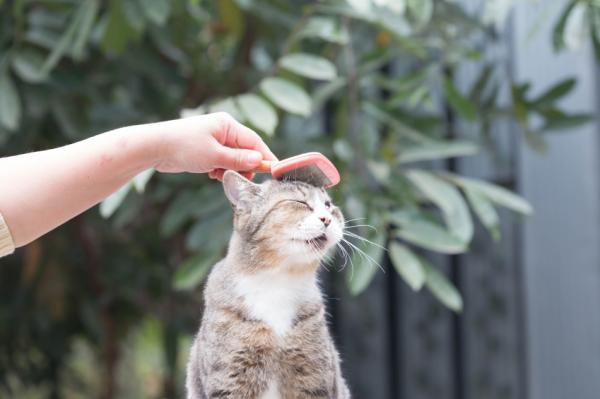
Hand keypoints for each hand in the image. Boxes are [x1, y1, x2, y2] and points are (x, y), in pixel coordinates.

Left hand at [153, 112, 276, 179]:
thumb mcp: (214, 155)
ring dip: (231, 170)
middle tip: (241, 178)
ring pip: (234, 159)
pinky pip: (223, 162)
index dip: (265, 156)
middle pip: (246, 151)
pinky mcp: (207, 150)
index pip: (254, 141)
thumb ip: (238, 159)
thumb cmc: (183, 146)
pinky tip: (210, 174)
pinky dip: (221, 170)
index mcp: (228, 125)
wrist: (154, 148)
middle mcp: (223, 130)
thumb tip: (260, 160)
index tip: (275, 171)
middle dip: (244, 166)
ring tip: (217, 174)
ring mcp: (214, 140)